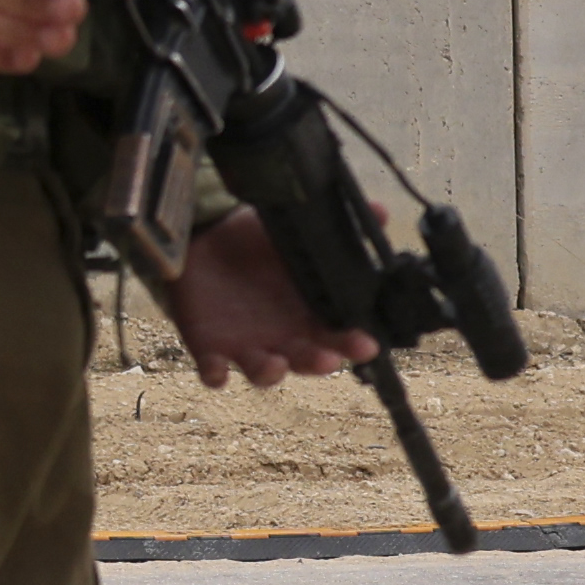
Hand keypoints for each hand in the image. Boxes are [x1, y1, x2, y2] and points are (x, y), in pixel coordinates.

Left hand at [165, 204, 380, 387]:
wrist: (204, 245)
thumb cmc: (257, 246)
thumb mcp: (295, 232)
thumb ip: (337, 229)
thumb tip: (380, 211)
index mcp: (309, 315)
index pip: (338, 335)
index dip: (352, 342)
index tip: (368, 343)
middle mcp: (284, 338)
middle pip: (307, 359)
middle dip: (318, 362)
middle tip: (329, 359)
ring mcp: (248, 346)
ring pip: (263, 370)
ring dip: (270, 372)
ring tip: (276, 366)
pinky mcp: (211, 349)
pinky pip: (213, 369)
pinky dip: (215, 373)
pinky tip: (216, 371)